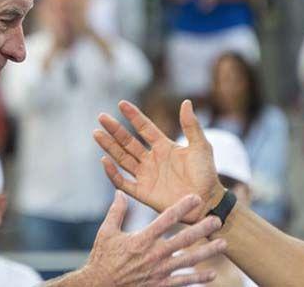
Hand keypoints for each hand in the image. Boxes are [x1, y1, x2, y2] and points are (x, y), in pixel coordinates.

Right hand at [80, 191, 226, 286]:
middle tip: (218, 220)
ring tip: (223, 244)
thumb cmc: (102, 259)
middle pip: (184, 239)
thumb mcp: (106, 233)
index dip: (183, 207)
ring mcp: (159, 271)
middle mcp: (154, 254)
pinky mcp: (160, 285)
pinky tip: (211, 275)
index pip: (166, 219)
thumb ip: (116, 212)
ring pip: (188, 260)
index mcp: (142, 239)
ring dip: (207, 252)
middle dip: (202, 229)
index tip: (196, 198)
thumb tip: (121, 192)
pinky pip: (182, 282)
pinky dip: (198, 278)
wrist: (99, 286)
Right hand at [94, 100, 223, 223]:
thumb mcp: (201, 146)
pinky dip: (113, 173)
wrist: (207, 201)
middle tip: (101, 117)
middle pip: (128, 142)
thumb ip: (191, 126)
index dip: (133, 116)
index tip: (121, 103)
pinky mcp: (143, 192)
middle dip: (115, 130)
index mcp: (164, 147)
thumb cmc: (206, 174)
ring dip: (109, 146)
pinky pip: (123, 182)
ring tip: (97, 133)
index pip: (145, 128)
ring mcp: (146, 176)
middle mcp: (151, 159)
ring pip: (122, 158)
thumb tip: (186, 102)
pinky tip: (105, 161)